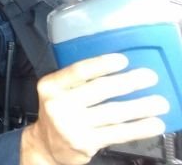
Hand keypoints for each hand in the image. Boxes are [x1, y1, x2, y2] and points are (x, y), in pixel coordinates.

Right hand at [21, 53, 168, 164]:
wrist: (46, 145)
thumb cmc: (58, 112)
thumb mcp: (58, 92)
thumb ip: (77, 82)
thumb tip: (117, 71)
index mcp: (51, 86)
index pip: (78, 71)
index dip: (101, 64)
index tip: (123, 60)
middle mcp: (58, 104)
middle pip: (99, 90)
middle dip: (128, 82)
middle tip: (150, 77)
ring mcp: (71, 125)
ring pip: (113, 112)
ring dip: (140, 106)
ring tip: (160, 103)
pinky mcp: (85, 143)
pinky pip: (117, 133)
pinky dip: (138, 128)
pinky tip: (153, 123)